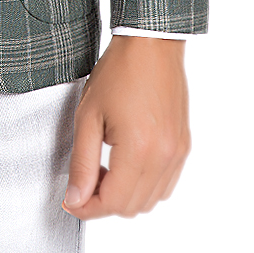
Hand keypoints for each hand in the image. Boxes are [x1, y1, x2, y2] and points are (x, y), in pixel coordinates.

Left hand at [62, 35, 190, 219]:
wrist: (151, 45)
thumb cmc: (118, 72)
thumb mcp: (88, 116)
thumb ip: (82, 163)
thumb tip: (75, 199)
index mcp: (140, 149)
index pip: (113, 202)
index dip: (87, 207)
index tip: (70, 199)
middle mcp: (164, 156)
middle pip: (132, 207)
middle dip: (103, 202)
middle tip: (83, 180)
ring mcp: (177, 153)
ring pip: (151, 200)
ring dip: (125, 195)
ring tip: (103, 169)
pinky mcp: (183, 146)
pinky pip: (165, 184)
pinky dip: (144, 185)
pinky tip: (125, 163)